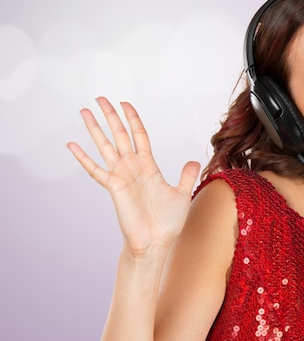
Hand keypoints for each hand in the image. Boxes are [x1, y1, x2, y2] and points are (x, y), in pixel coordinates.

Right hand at [67, 97, 200, 258]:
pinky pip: (95, 169)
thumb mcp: (181, 194)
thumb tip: (193, 161)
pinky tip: (71, 145)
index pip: (139, 136)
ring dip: (95, 128)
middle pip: (120, 135)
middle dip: (110, 116)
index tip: (125, 104)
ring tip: (84, 111)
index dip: (133, 119)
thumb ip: (185, 176)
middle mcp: (132, 168)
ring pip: (106, 146)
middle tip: (99, 98)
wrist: (155, 242)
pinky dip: (83, 158)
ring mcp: (121, 176)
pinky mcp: (113, 187)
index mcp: (148, 166)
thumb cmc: (167, 223)